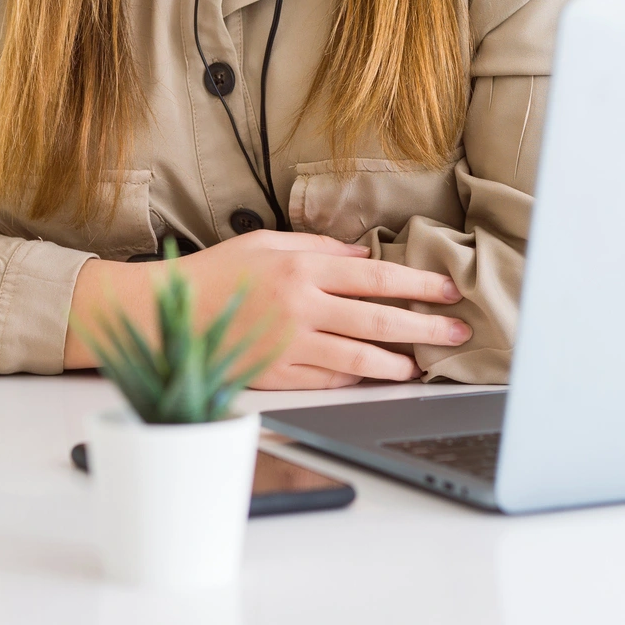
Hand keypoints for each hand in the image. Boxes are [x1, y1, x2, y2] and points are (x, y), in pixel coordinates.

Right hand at [63, 231, 470, 387]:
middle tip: (457, 332)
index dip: (419, 284)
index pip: (377, 278)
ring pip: (358, 360)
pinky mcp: (278, 376)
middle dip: (425, 327)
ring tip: (421, 366)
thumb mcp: (268, 243)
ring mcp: (291, 347)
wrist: (167, 314)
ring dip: (396, 364)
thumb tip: (365, 257)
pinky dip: (354, 381)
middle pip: (379, 321)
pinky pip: (327, 381)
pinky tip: (375, 379)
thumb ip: (320, 248)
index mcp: (303, 270)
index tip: (448, 289)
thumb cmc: (218, 272)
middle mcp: (302, 308)